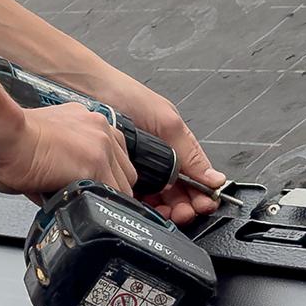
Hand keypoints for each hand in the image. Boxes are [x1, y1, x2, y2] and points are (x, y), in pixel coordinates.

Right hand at [0, 100, 139, 203]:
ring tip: (81, 209)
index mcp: (86, 122)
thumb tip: (56, 192)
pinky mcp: (95, 164)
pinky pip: (112, 199)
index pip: (114, 156)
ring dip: (104, 202)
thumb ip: (58, 167)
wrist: (0, 134)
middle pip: (124, 172)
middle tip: (87, 202)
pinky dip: (98, 210)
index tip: (94, 188)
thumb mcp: (40, 146)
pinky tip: (81, 212)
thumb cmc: (7, 139)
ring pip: (122, 187)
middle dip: (108, 191)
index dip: (106, 178)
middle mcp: (98, 128)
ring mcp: (101, 145)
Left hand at [86, 74, 224, 221]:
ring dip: (164, 211)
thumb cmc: (128, 97)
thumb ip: (190, 153)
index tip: (202, 205)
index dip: (202, 196)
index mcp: (178, 149)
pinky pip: (134, 197)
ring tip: (165, 213)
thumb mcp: (168, 123)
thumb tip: (215, 178)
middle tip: (182, 213)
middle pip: (179, 196)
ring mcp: (141, 172)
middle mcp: (161, 163)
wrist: (90, 92)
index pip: (197, 181)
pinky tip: (142, 208)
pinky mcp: (121, 178)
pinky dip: (140, 206)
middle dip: (184, 208)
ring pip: (158, 201)